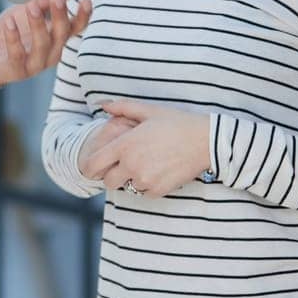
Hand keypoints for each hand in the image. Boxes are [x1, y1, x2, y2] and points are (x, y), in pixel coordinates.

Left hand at [0, 0, 89, 86]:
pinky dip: (14, 38)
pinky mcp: (16, 70)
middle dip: (59, 16)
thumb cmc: (14, 30)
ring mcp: (35, 64)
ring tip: (31, 6)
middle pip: (61, 35)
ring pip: (42, 46)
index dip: (83, 16)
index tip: (86, 0)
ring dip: (38, 25)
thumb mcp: (31, 7)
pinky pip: (17, 55)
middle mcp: (51, 53)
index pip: (76, 28)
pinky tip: (9, 22)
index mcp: (57, 37)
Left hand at [80, 99, 209, 196]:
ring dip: (131, 180)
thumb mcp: (148, 111)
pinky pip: (144, 193)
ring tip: (145, 165)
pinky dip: (146, 186)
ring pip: (126, 188)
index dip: (90, 167)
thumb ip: (122, 107)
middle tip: (121, 166)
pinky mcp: (158, 190)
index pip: (93, 165)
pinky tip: (157, 171)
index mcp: (125, 145)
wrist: (206, 141)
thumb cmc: (177, 123)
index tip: (95, 167)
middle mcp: (131, 165)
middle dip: (111, 175)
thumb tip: (102, 104)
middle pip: (107, 182)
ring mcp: (145, 180)